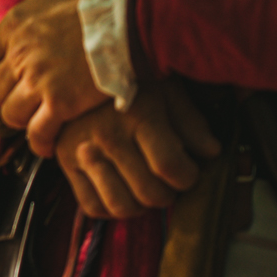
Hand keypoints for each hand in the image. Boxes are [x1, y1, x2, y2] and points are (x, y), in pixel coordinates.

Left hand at [0, 0, 105, 153]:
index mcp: (13, 27)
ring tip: (34, 119)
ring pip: (10, 113)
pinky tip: (47, 143)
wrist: (131, 16)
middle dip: (3, 99)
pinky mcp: (62, 103)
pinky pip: (38, 132)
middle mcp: (18, 55)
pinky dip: (39, 142)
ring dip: (20, 120)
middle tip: (19, 101)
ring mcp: (39, 81)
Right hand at [53, 83, 220, 218]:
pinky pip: (92, 206)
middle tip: (166, 179)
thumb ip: (190, 122)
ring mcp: (83, 151)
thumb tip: (212, 152)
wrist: (74, 69)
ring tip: (143, 186)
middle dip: (167, 193)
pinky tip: (120, 189)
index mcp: (137, 116)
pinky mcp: (64, 162)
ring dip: (140, 204)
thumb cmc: (128, 83)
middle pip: (149, 193)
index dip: (188, 177)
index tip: (187, 170)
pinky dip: (110, 208)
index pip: (170, 167)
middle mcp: (107, 136)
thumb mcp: (165, 92)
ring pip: (121, 206)